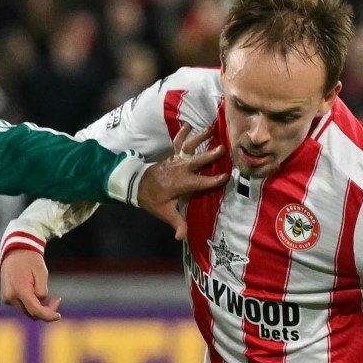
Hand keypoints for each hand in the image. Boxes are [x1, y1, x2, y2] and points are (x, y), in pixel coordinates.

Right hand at [0, 248, 59, 321]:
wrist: (15, 252)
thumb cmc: (30, 261)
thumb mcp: (42, 273)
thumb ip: (42, 291)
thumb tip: (41, 305)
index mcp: (20, 290)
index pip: (35, 311)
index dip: (48, 316)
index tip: (58, 316)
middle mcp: (10, 297)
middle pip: (32, 313)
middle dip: (46, 310)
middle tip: (56, 300)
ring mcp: (7, 298)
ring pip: (27, 311)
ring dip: (39, 307)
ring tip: (49, 297)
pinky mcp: (6, 298)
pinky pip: (22, 306)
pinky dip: (31, 304)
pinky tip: (36, 293)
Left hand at [135, 124, 225, 239]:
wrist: (136, 186)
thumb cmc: (153, 200)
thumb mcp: (164, 213)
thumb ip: (176, 223)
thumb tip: (180, 237)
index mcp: (181, 184)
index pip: (201, 182)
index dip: (213, 180)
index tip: (226, 176)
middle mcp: (180, 170)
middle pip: (197, 161)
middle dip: (210, 155)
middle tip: (223, 149)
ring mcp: (176, 160)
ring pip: (189, 147)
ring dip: (199, 138)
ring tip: (211, 129)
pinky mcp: (172, 155)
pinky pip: (178, 142)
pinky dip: (183, 133)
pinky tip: (189, 124)